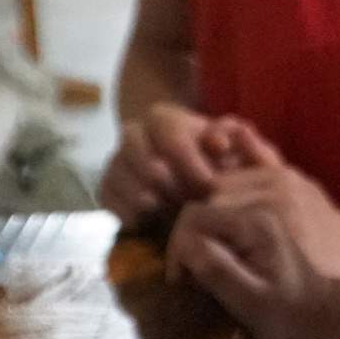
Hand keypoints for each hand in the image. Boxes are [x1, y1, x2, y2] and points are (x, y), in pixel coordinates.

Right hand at [97, 101, 267, 228]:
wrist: (178, 166)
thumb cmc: (211, 154)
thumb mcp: (229, 140)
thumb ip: (234, 137)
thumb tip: (220, 143)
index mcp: (162, 118)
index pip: (171, 139)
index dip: (193, 166)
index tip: (211, 187)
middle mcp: (132, 135)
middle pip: (150, 170)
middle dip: (180, 192)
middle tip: (197, 205)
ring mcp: (115, 163)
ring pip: (135, 192)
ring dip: (163, 209)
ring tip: (181, 214)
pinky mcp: (105, 190)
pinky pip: (118, 211)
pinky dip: (142, 220)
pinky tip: (159, 221)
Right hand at [168, 161, 339, 338]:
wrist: (330, 308)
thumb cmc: (291, 313)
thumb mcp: (250, 301)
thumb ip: (217, 270)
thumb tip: (186, 246)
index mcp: (255, 221)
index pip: (194, 215)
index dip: (178, 246)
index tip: (182, 280)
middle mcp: (261, 201)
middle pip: (202, 206)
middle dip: (187, 240)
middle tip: (192, 277)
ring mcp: (267, 203)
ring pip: (212, 205)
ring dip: (201, 234)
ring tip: (206, 266)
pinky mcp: (269, 211)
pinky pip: (229, 207)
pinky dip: (217, 228)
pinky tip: (222, 251)